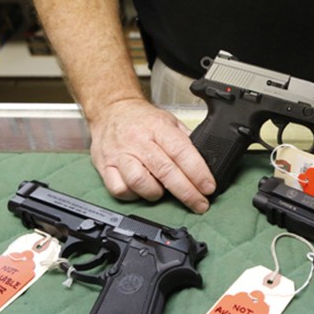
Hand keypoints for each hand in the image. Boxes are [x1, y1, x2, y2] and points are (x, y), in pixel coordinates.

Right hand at [87, 98, 215, 212]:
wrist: (111, 109)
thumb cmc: (142, 119)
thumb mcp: (170, 121)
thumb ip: (186, 141)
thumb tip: (207, 163)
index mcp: (158, 128)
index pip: (181, 152)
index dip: (198, 172)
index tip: (209, 187)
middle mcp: (138, 141)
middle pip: (165, 171)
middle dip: (187, 192)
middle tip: (200, 204)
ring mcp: (120, 154)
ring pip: (139, 182)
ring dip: (155, 193)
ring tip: (163, 191)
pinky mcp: (105, 166)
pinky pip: (119, 189)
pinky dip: (133, 195)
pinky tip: (140, 190)